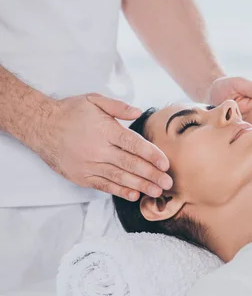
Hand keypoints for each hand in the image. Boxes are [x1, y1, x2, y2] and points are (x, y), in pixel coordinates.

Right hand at [33, 93, 172, 200]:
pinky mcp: (81, 176)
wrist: (40, 125)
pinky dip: (120, 191)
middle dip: (152, 174)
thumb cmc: (71, 111)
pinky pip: (104, 186)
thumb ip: (118, 107)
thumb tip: (138, 111)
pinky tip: (134, 195)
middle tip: (168, 182)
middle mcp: (99, 150)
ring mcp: (89, 165)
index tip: (165, 163)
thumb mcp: (94, 100)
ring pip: (120, 178)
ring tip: (157, 191)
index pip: (134, 145)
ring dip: (140, 186)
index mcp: (106, 131)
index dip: (151, 155)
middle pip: (130, 164)